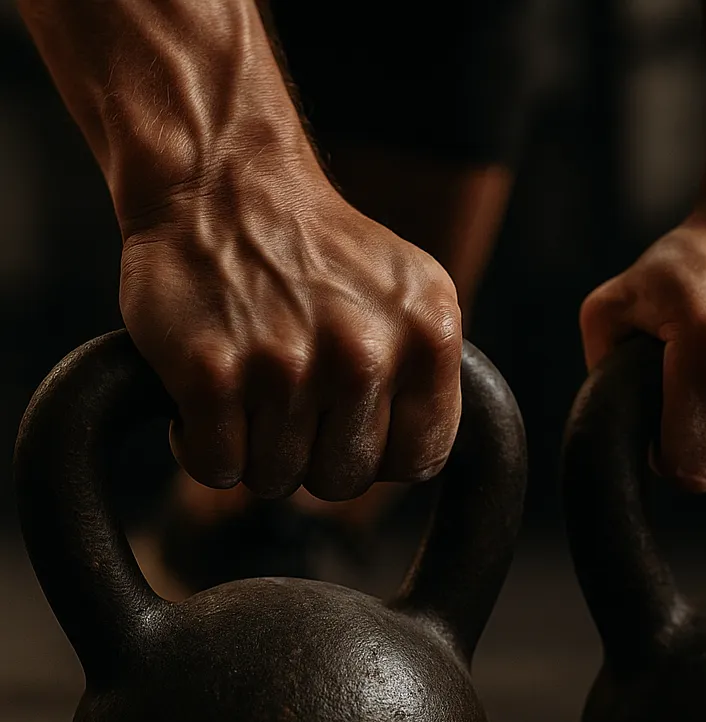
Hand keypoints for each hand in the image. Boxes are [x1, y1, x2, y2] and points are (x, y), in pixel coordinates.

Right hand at [119, 163, 462, 499]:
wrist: (222, 181)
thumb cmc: (317, 252)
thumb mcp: (410, 294)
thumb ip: (428, 375)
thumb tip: (421, 460)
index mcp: (428, 335)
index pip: (420, 460)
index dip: (380, 455)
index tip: (350, 425)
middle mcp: (366, 353)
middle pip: (344, 481)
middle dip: (312, 456)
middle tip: (291, 402)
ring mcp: (288, 364)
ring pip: (276, 480)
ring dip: (255, 450)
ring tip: (250, 389)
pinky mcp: (211, 372)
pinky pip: (216, 468)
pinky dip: (201, 446)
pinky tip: (208, 397)